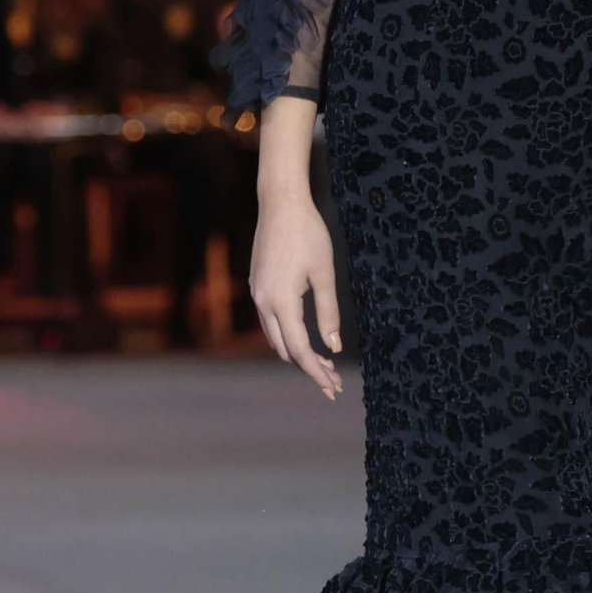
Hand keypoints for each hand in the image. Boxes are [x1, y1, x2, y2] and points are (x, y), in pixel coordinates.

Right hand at [250, 191, 343, 396]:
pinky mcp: (258, 285)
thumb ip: (329, 313)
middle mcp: (264, 302)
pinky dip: (287, 336)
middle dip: (309, 368)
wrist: (280, 204)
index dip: (317, 372)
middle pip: (285, 350)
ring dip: (298, 353)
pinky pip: (270, 322)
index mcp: (282, 302)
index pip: (300, 350)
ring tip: (324, 363)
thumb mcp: (325, 274)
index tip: (333, 388)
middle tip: (334, 381)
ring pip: (275, 338)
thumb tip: (334, 347)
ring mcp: (257, 294)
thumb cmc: (308, 234)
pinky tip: (305, 338)